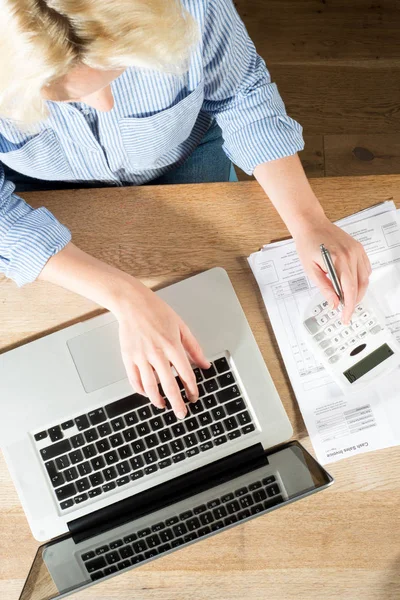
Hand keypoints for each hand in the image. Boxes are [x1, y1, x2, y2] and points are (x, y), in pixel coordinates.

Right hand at [114, 279, 209, 419]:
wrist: (132, 303)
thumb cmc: (157, 312)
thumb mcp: (182, 327)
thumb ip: (194, 348)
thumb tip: (205, 364)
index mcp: (172, 345)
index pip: (185, 374)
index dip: (192, 389)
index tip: (194, 396)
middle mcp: (157, 353)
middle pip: (169, 385)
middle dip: (177, 403)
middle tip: (182, 413)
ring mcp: (140, 356)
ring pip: (150, 386)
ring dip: (158, 400)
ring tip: (163, 406)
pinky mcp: (128, 357)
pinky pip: (134, 379)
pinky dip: (141, 390)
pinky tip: (147, 393)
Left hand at [293, 216, 371, 323]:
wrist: (311, 225)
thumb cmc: (307, 244)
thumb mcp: (310, 269)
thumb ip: (324, 287)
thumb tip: (334, 303)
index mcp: (337, 260)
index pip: (349, 290)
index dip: (349, 306)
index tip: (346, 317)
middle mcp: (351, 254)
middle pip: (359, 286)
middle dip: (354, 302)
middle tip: (345, 311)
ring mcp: (357, 250)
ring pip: (365, 278)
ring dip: (359, 292)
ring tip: (348, 300)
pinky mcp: (359, 248)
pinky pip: (365, 268)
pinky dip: (361, 280)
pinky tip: (352, 285)